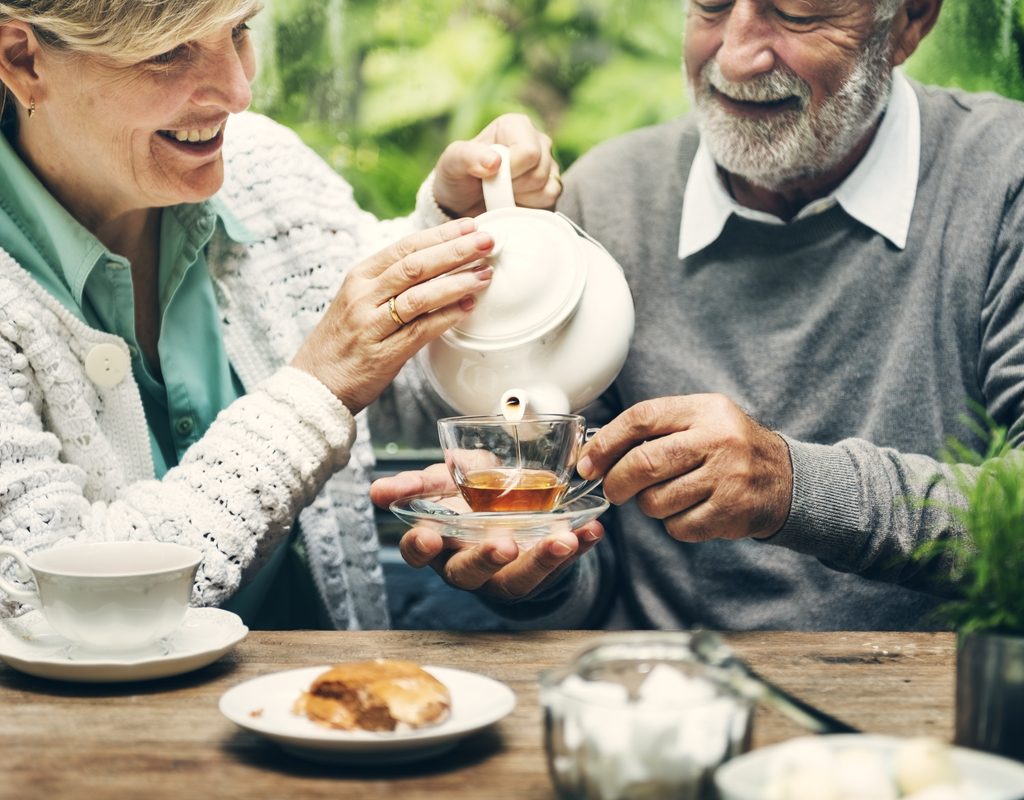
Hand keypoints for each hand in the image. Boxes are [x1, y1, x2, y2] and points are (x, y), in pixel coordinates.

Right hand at [291, 219, 493, 413]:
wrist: (314, 384)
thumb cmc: (343, 342)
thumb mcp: (358, 302)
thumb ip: (390, 284)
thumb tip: (437, 266)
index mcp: (359, 277)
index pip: (404, 246)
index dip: (440, 235)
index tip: (470, 227)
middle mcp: (363, 296)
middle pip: (415, 266)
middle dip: (455, 251)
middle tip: (487, 242)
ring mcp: (371, 324)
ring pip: (419, 296)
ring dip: (457, 283)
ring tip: (484, 274)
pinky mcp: (382, 354)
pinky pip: (420, 330)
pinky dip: (447, 317)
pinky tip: (468, 307)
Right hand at [370, 464, 603, 601]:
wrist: (511, 508)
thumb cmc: (471, 499)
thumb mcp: (445, 483)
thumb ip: (418, 483)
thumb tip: (380, 490)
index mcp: (439, 544)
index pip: (419, 553)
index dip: (420, 546)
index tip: (428, 535)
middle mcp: (469, 565)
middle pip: (470, 573)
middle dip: (486, 559)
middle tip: (505, 545)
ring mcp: (505, 574)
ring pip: (519, 579)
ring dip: (543, 560)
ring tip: (564, 539)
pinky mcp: (541, 574)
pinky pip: (561, 567)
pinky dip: (580, 548)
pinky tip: (592, 530)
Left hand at [432, 113, 560, 216]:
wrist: (463, 205)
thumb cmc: (458, 178)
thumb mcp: (452, 163)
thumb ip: (468, 156)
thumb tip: (495, 161)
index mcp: (515, 125)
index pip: (528, 152)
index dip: (510, 172)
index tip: (490, 177)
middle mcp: (537, 140)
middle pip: (539, 172)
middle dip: (513, 187)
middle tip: (493, 187)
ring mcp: (549, 163)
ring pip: (548, 188)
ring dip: (521, 198)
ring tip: (502, 193)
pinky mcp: (553, 186)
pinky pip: (552, 200)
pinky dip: (531, 206)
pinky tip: (514, 201)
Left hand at [577, 394, 792, 541]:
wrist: (786, 479)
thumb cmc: (727, 448)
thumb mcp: (700, 420)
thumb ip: (654, 428)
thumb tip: (594, 450)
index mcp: (704, 410)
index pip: (641, 418)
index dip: (605, 442)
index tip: (587, 463)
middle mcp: (717, 439)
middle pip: (644, 463)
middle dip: (616, 482)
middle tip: (612, 490)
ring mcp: (727, 477)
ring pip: (656, 501)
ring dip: (648, 505)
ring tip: (665, 496)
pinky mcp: (732, 512)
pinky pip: (678, 526)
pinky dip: (674, 524)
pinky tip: (690, 511)